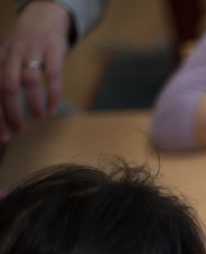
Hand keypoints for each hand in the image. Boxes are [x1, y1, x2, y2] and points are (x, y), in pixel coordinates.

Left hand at [0, 1, 70, 142]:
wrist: (45, 17)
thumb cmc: (25, 47)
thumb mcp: (8, 60)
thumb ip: (4, 84)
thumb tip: (4, 118)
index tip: (2, 136)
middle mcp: (11, 55)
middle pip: (5, 87)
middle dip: (10, 113)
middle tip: (17, 132)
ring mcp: (32, 52)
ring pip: (28, 81)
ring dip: (33, 103)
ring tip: (39, 118)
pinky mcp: (53, 50)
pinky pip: (52, 76)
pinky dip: (52, 95)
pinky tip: (53, 109)